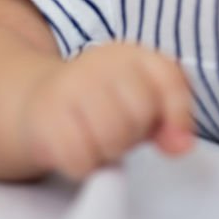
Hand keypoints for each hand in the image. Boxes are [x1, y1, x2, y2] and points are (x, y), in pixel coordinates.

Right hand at [21, 42, 194, 179]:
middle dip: (134, 133)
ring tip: (96, 139)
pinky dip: (83, 164)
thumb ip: (171, 117)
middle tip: (116, 130)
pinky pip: (81, 157)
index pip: (168, 76)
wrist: (37, 99)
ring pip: (111, 136)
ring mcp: (68, 86)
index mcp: (128, 54)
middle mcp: (97, 61)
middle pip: (140, 111)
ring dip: (108, 151)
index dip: (177, 112)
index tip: (169, 140)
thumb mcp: (141, 100)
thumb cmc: (100, 104)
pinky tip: (76, 149)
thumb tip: (181, 144)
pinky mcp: (45, 115)